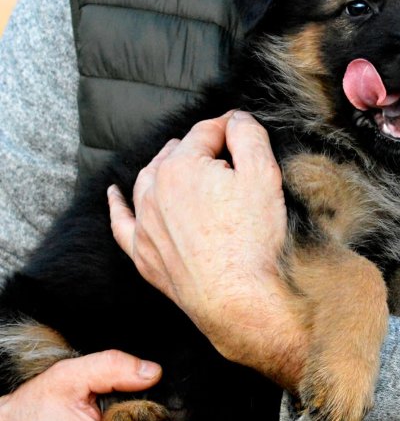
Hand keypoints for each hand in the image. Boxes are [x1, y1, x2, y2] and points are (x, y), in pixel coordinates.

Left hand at [108, 111, 305, 390]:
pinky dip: (117, 205)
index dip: (228, 128)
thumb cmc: (252, 240)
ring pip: (147, 181)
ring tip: (179, 162)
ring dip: (164, 167)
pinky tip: (114, 194)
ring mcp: (144, 224)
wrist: (237, 300)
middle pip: (175, 153)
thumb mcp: (263, 175)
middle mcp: (154, 191)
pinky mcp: (143, 254)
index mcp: (181, 166)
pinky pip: (121, 222)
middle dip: (199, 148)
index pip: (205, 132)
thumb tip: (236, 120)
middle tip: (225, 154)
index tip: (242, 131)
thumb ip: (248, 136)